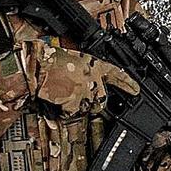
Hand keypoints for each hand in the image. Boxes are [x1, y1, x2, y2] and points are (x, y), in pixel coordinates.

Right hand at [19, 40, 138, 114]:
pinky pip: (72, 113)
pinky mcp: (73, 102)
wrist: (34, 64)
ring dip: (77, 106)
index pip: (116, 74)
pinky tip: (57, 99)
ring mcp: (84, 91)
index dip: (127, 83)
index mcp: (93, 63)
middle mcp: (93, 77)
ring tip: (63, 94)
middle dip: (92, 101)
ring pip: (87, 108)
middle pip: (101, 99)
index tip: (136, 90)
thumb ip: (85, 68)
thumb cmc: (48, 58)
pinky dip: (64, 111)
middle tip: (78, 96)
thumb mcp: (72, 57)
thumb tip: (88, 78)